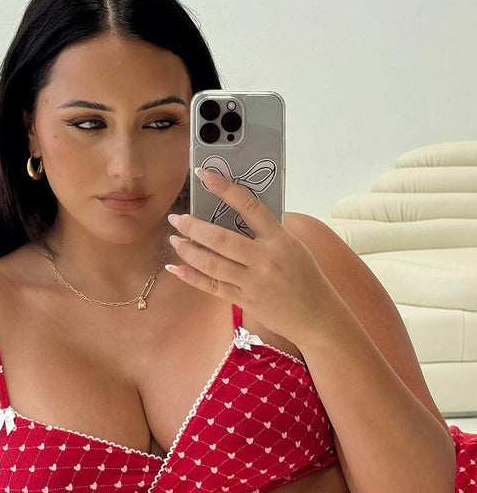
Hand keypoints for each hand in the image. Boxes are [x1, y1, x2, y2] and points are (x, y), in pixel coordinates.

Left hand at [166, 168, 337, 344]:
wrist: (317, 317)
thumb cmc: (307, 279)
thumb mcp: (294, 248)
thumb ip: (268, 233)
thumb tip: (238, 216)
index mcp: (280, 239)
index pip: (249, 206)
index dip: (224, 188)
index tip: (204, 175)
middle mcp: (264, 259)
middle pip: (221, 239)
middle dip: (194, 226)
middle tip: (177, 218)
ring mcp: (252, 282)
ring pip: (212, 264)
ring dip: (188, 250)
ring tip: (174, 240)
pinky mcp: (244, 300)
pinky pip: (212, 286)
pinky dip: (191, 276)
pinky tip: (176, 267)